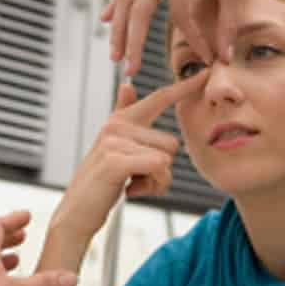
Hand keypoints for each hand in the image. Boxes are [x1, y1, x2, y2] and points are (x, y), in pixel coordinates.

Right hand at [50, 71, 207, 240]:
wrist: (78, 212)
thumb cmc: (102, 182)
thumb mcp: (114, 146)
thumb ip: (123, 116)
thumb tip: (127, 86)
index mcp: (121, 120)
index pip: (159, 98)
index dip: (184, 86)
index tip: (206, 73)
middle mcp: (117, 125)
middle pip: (172, 143)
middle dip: (162, 169)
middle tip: (135, 178)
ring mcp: (114, 141)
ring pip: (167, 159)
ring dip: (156, 180)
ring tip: (131, 184)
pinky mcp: (115, 160)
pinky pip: (159, 168)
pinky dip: (152, 186)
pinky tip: (131, 191)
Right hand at [101, 0, 272, 75]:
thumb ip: (227, 24)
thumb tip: (222, 58)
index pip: (179, 14)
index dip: (193, 39)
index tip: (206, 59)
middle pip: (139, 7)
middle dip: (132, 40)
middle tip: (130, 70)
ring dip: (119, 27)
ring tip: (116, 56)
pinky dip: (119, 3)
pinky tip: (106, 19)